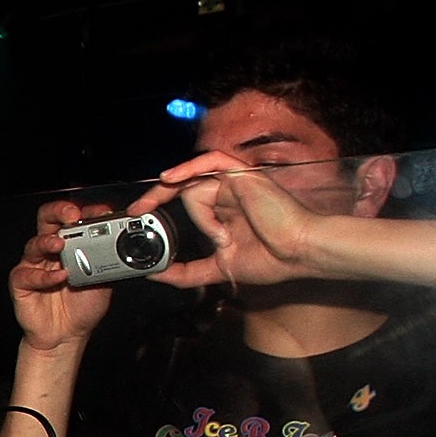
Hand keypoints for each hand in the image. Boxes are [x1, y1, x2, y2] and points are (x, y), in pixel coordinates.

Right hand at [10, 198, 119, 353]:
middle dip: (59, 211)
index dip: (87, 211)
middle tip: (72, 214)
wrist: (68, 335)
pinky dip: (44, 276)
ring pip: (35, 243)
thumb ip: (109, 260)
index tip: (103, 213)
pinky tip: (59, 277)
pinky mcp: (21, 282)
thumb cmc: (83, 306)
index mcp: (70, 244)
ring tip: (61, 244)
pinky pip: (28, 274)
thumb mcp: (105, 280)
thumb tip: (125, 245)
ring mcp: (34, 265)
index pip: (75, 218)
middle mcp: (51, 250)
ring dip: (48, 241)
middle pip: (47, 218)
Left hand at [145, 152, 333, 288]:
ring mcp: (235, 183)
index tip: (140, 222)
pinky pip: (209, 161)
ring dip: (202, 217)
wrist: (300, 252)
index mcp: (223, 214)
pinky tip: (170, 179)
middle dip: (155, 197)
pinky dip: (188, 168)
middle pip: (183, 188)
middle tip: (135, 212)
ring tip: (223, 237)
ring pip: (195, 187)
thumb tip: (155, 275)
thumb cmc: (272, 260)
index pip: (185, 203)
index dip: (161, 209)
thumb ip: (186, 273)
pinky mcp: (242, 174)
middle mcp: (227, 196)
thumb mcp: (218, 269)